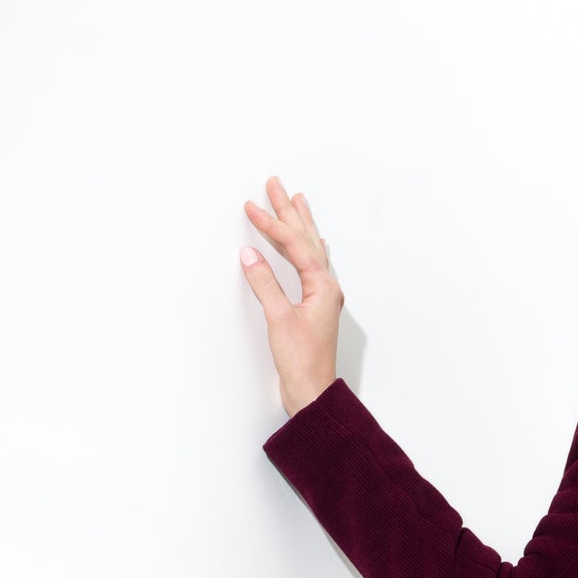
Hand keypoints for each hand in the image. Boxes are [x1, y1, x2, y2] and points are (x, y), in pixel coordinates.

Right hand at [240, 176, 343, 415]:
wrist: (313, 393)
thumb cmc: (301, 363)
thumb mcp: (278, 319)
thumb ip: (264, 284)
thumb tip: (250, 255)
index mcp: (322, 286)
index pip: (294, 244)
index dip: (271, 224)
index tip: (250, 206)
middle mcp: (327, 288)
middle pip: (306, 239)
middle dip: (289, 211)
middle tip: (275, 184)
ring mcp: (323, 297)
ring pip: (310, 249)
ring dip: (300, 224)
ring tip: (296, 200)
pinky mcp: (315, 307)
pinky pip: (312, 265)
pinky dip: (308, 248)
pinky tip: (313, 243)